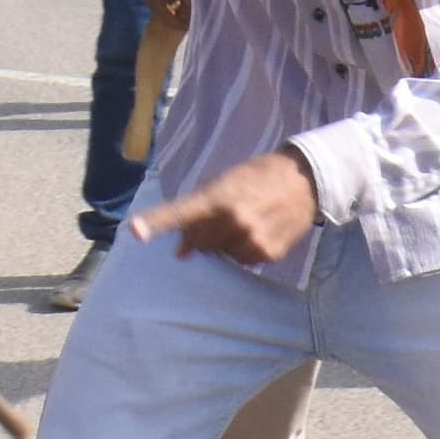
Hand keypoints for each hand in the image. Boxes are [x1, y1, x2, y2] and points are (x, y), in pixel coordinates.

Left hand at [131, 147, 319, 265]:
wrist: (304, 180)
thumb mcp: (223, 184)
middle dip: (203, 234)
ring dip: (226, 243)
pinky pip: (243, 261)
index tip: (134, 231)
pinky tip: (260, 230)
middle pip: (198, 243)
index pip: (180, 212)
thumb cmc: (256, 177)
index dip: (156, 222)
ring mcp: (250, 239)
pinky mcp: (267, 254)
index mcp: (217, 197)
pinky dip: (246, 250)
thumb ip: (197, 214)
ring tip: (246, 220)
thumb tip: (181, 253)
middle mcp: (232, 220)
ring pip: (221, 255)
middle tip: (224, 214)